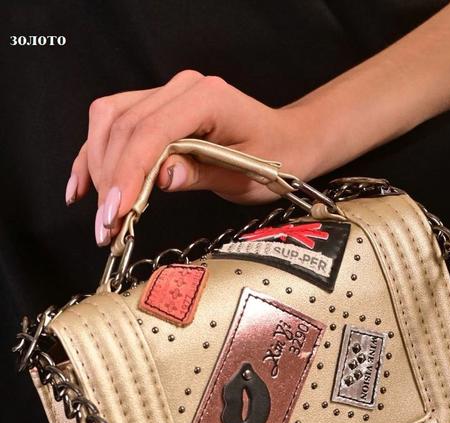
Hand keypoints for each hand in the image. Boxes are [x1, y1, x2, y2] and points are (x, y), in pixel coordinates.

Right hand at [65, 71, 314, 245]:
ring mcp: (167, 95)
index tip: (114, 212)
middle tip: (105, 227)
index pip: (150, 132)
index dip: (126, 173)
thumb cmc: (274, 158)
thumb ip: (200, 174)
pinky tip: (81, 187)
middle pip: (124, 127)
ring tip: (100, 216)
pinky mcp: (156, 109)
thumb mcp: (244, 176)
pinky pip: (115, 124)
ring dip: (97, 170)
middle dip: (108, 181)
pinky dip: (95, 155)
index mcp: (207, 98)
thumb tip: (160, 178)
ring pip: (110, 122)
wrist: (288, 142)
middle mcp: (182, 88)